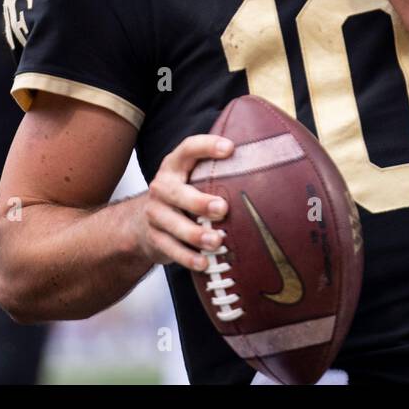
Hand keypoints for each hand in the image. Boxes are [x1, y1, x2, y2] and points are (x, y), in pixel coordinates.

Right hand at [132, 134, 233, 271]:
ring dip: (195, 234)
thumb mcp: (194, 177)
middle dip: (199, 201)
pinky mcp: (154, 237)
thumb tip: (264, 162)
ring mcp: (155, 213)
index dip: (207, 146)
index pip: (188, 149)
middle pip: (176, 192)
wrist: (144, 222)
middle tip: (222, 209)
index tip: (230, 148)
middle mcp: (162, 186)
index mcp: (175, 165)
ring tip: (217, 241)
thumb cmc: (184, 194)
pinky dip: (188, 258)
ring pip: (173, 224)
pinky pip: (170, 249)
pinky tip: (205, 263)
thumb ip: (218, 170)